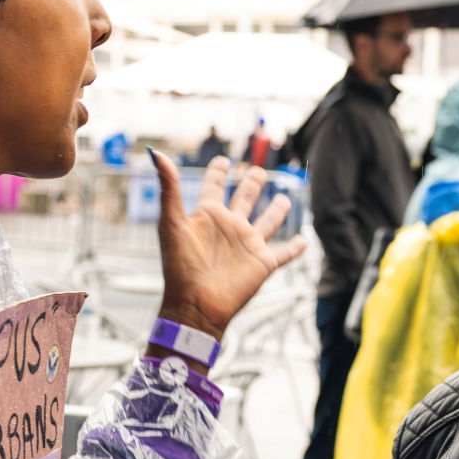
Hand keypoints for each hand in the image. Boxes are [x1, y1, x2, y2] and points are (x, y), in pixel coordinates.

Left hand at [149, 150, 305, 357]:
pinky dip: (295, 248)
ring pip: (267, 222)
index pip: (213, 187)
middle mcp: (229, 228)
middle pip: (244, 199)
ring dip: (276, 210)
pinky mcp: (262, 263)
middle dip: (251, 184)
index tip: (222, 161)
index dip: (217, 173)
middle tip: (257, 171)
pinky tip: (303, 240)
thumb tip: (155, 154)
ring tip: (284, 198)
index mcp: (207, 217)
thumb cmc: (179, 267)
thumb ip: (169, 187)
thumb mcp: (171, 222)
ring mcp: (247, 245)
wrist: (196, 304)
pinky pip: (284, 253)